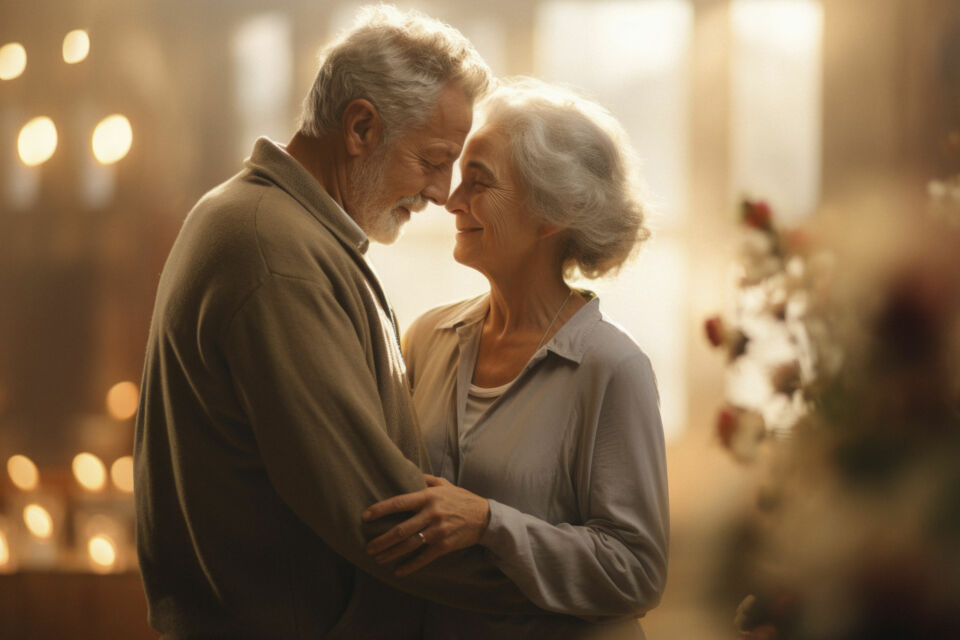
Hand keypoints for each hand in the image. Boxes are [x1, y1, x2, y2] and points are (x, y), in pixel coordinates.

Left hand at [362, 474, 489, 575]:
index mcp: (429, 497)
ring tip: (378, 559)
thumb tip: (407, 472)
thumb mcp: (444, 484)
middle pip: (401, 529)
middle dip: (382, 540)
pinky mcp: (444, 545)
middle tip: (368, 547)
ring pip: (409, 545)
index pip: (399, 502)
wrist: (485, 517)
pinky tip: (398, 571)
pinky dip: (410, 566)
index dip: (381, 510)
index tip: (365, 517)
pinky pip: (424, 558)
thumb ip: (426, 479)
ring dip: (391, 554)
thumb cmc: (461, 499)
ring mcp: (438, 531)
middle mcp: (432, 514)